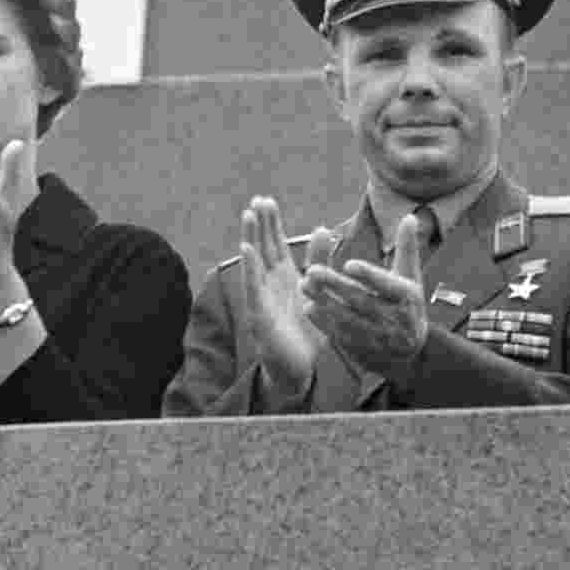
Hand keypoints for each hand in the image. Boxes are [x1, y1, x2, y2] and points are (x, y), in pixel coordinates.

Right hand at [240, 196, 334, 394]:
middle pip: (262, 248)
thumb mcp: (317, 290)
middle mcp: (269, 284)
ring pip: (254, 263)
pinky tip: (247, 249)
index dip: (270, 223)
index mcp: (284, 277)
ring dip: (250, 238)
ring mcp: (262, 299)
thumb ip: (319, 260)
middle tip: (257, 199)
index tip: (266, 200)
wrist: (301, 370)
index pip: (274, 244)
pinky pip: (253, 288)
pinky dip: (250, 268)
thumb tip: (322, 228)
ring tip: (248, 215)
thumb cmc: (307, 331)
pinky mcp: (260, 316)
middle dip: (259, 224)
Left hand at [301, 213, 428, 373]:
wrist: (408, 351)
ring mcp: (377, 336)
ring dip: (324, 302)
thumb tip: (410, 217)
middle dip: (336, 286)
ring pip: (348, 318)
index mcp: (408, 298)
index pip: (388, 285)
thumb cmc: (406, 305)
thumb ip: (407, 248)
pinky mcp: (362, 347)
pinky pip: (341, 335)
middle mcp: (394, 318)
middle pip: (362, 301)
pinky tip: (309, 307)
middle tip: (312, 271)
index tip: (350, 264)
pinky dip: (324, 323)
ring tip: (304, 285)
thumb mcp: (411, 278)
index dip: (369, 276)